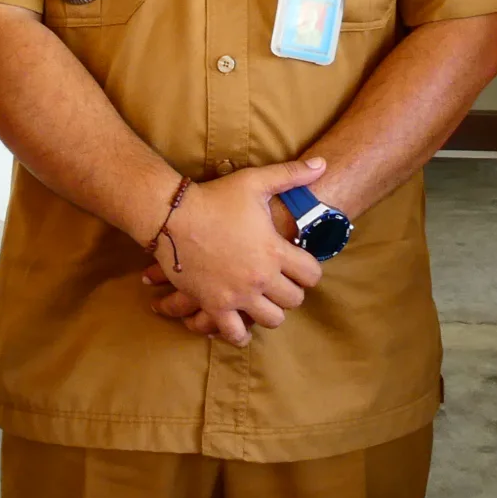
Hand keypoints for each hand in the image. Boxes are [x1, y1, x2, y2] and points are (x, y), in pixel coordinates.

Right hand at [139, 156, 326, 345]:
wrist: (172, 216)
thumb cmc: (215, 197)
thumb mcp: (255, 181)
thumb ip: (291, 174)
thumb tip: (324, 164)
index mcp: (274, 251)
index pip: (312, 275)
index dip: (310, 271)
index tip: (299, 266)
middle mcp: (260, 278)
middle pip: (294, 301)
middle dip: (291, 292)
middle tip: (281, 283)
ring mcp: (237, 295)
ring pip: (271, 320)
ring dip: (271, 312)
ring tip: (264, 301)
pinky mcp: (214, 305)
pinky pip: (235, 333)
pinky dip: (241, 334)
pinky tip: (242, 325)